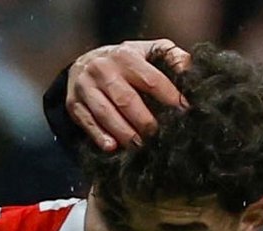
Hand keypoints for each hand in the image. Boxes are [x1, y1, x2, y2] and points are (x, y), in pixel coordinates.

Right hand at [65, 39, 189, 151]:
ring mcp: (85, 86)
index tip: (184, 113)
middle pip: (127, 100)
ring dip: (125, 133)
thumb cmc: (125, 61)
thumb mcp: (147, 51)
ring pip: (106, 113)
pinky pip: (87, 122)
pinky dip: (99, 136)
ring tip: (141, 146)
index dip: (170, 97)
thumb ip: (170, 56)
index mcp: (126, 56)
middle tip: (160, 137)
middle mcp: (103, 69)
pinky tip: (112, 147)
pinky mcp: (73, 103)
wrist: (85, 62)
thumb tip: (188, 67)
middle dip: (145, 122)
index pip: (151, 80)